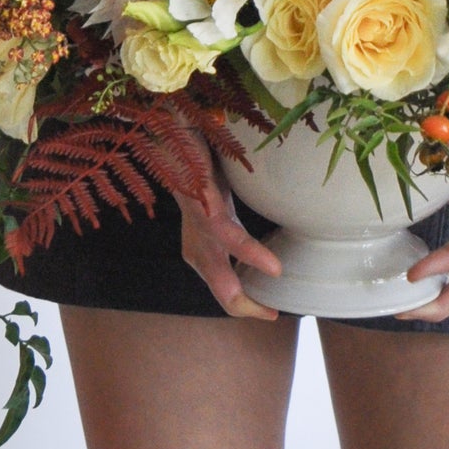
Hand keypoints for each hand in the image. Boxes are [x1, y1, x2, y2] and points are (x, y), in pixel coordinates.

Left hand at [170, 130, 283, 320]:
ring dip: (246, 279)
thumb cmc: (200, 169)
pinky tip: (265, 259)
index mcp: (201, 247)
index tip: (273, 311)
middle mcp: (198, 241)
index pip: (224, 291)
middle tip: (272, 314)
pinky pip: (221, 227)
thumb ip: (235, 227)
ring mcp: (198, 221)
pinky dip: (245, 248)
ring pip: (219, 263)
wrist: (175, 134)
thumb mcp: (221, 205)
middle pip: (220, 289)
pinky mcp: (200, 198)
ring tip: (272, 287)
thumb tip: (270, 239)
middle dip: (244, 306)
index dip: (249, 307)